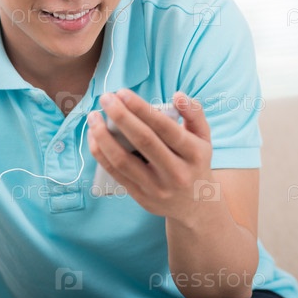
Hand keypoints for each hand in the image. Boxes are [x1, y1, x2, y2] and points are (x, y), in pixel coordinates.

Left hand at [87, 89, 214, 220]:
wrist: (196, 204)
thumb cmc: (195, 162)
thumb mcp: (204, 137)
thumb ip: (194, 113)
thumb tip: (178, 95)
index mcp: (194, 153)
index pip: (164, 127)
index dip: (141, 109)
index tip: (123, 93)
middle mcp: (177, 172)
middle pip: (143, 141)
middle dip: (121, 116)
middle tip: (106, 98)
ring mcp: (157, 188)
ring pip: (123, 160)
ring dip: (103, 136)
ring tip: (93, 117)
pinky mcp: (141, 198)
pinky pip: (116, 174)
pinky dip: (101, 154)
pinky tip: (93, 137)